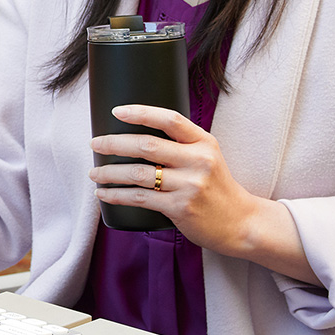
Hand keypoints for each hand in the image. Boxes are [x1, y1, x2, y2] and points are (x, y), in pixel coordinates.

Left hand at [89, 105, 317, 282]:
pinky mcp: (181, 208)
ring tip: (94, 173)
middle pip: (146, 145)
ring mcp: (190, 185)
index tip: (116, 111)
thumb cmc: (215, 186)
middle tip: (95, 144)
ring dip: (109, 172)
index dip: (141, 112)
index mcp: (203, 142)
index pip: (170, 119)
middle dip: (114, 143)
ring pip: (138, 173)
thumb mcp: (207, 157)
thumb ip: (181, 144)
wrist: (241, 223)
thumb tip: (137, 131)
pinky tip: (103, 193)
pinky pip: (140, 198)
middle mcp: (198, 160)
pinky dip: (116, 195)